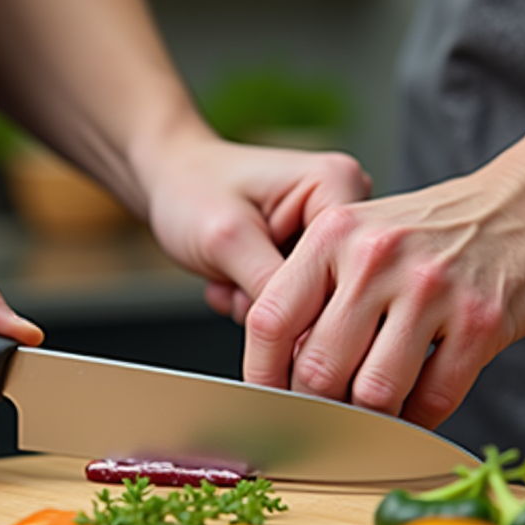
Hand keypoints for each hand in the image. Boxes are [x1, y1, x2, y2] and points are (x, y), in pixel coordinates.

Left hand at [142, 133, 371, 321]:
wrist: (169, 184)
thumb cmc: (190, 190)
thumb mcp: (226, 239)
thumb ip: (270, 289)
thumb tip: (304, 343)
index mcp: (337, 181)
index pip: (354, 264)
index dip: (308, 302)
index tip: (261, 304)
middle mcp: (346, 206)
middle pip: (336, 289)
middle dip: (276, 302)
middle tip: (236, 284)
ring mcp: (331, 235)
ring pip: (314, 304)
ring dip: (263, 306)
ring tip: (231, 278)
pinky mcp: (315, 258)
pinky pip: (300, 305)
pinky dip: (260, 305)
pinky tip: (237, 282)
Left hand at [243, 158, 524, 429]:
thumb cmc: (434, 232)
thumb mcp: (362, 235)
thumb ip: (318, 292)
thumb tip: (281, 371)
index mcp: (334, 233)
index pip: (271, 320)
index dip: (261, 374)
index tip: (267, 402)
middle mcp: (377, 257)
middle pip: (319, 369)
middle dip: (318, 407)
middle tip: (325, 418)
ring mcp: (432, 289)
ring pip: (375, 392)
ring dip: (370, 419)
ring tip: (372, 416)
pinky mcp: (481, 320)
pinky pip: (434, 397)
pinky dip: (418, 418)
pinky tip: (415, 411)